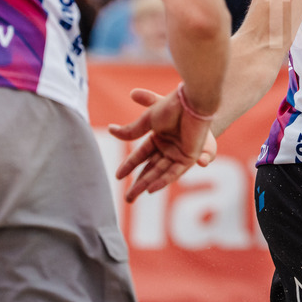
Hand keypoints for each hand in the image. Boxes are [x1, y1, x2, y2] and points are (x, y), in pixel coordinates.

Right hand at [109, 87, 216, 201]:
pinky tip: (151, 189)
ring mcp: (179, 153)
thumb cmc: (172, 106)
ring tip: (132, 197)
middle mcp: (169, 147)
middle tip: (127, 198)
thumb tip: (110, 129)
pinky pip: (174, 172)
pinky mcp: (189, 157)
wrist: (191, 103)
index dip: (129, 165)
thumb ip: (131, 130)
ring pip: (160, 173)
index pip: (141, 155)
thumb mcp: (147, 120)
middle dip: (138, 183)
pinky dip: (163, 180)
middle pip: (151, 168)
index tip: (117, 176)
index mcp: (159, 136)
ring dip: (146, 185)